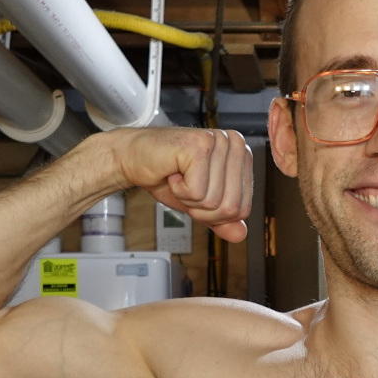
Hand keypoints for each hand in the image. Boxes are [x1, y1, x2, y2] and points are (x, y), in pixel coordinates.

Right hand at [111, 127, 252, 242]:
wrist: (134, 159)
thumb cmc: (168, 176)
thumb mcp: (200, 206)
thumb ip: (222, 220)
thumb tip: (241, 235)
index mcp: (242, 156)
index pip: (243, 209)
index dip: (215, 215)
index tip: (197, 194)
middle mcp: (236, 144)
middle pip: (231, 208)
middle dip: (202, 209)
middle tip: (186, 187)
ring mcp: (219, 142)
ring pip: (214, 202)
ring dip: (189, 199)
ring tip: (179, 178)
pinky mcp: (201, 145)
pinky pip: (198, 192)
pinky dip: (180, 190)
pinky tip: (173, 173)